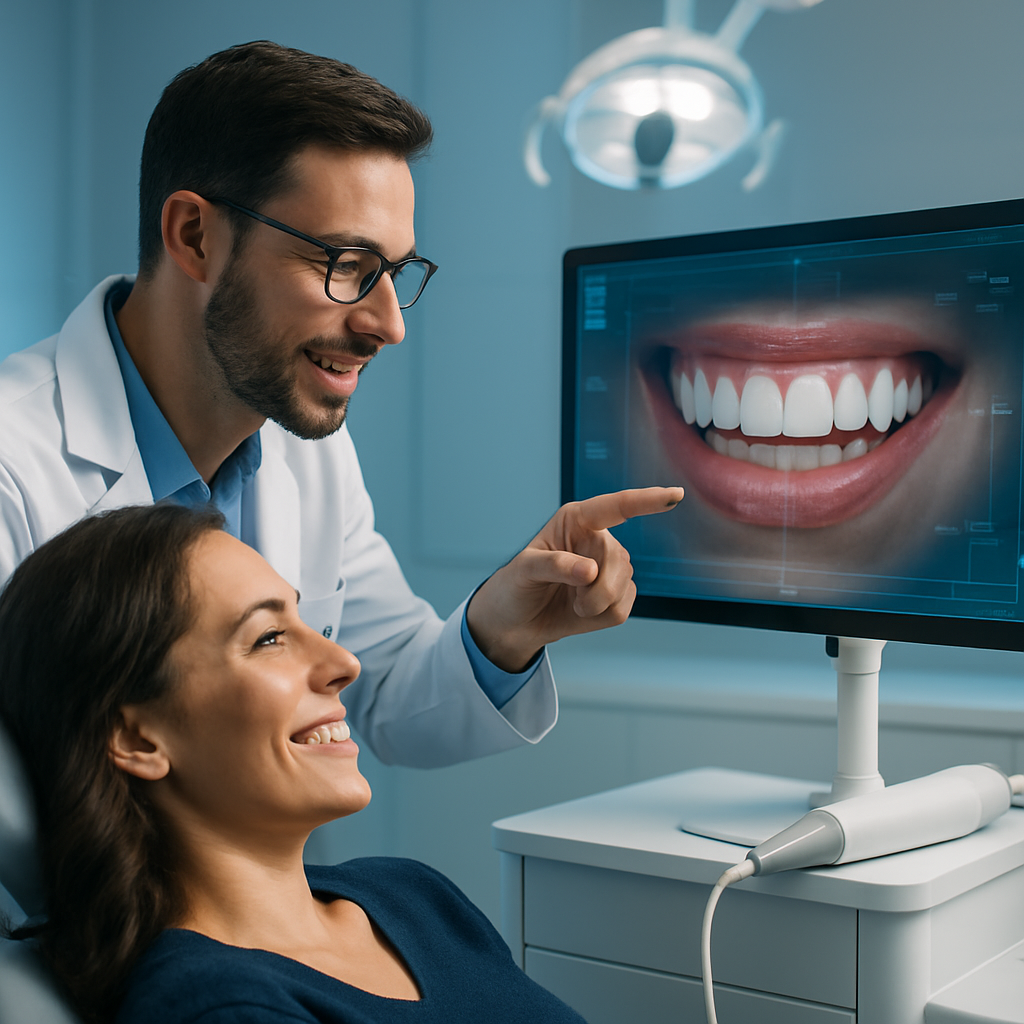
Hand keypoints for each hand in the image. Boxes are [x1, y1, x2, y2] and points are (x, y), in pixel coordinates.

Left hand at [465, 486, 683, 672]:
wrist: (518, 622)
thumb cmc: (516, 586)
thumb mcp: (524, 570)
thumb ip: (554, 565)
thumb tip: (590, 571)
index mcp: (577, 520)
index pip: (616, 507)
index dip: (647, 500)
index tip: (674, 495)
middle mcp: (599, 539)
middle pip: (618, 561)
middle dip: (596, 589)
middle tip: (572, 600)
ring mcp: (611, 568)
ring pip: (623, 587)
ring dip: (595, 605)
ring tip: (572, 603)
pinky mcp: (618, 595)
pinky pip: (624, 608)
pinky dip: (601, 617)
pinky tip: (583, 611)